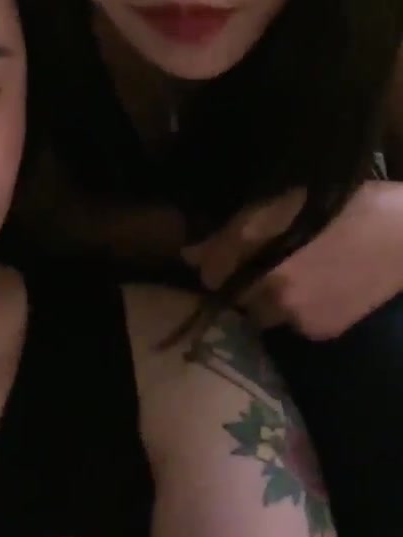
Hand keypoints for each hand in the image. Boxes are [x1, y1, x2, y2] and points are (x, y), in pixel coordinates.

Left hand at [182, 182, 402, 339]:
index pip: (211, 276)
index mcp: (265, 267)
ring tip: (291, 267)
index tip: (220, 250)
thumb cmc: (345, 206)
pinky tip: (315, 282)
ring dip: (268, 296)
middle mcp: (279, 302)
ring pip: (264, 313)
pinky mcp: (324, 332)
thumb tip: (190, 255)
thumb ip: (234, 232)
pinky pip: (292, 322)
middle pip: (237, 298)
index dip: (213, 261)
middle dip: (242, 281)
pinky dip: (295, 307)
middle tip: (262, 257)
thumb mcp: (285, 204)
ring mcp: (303, 322)